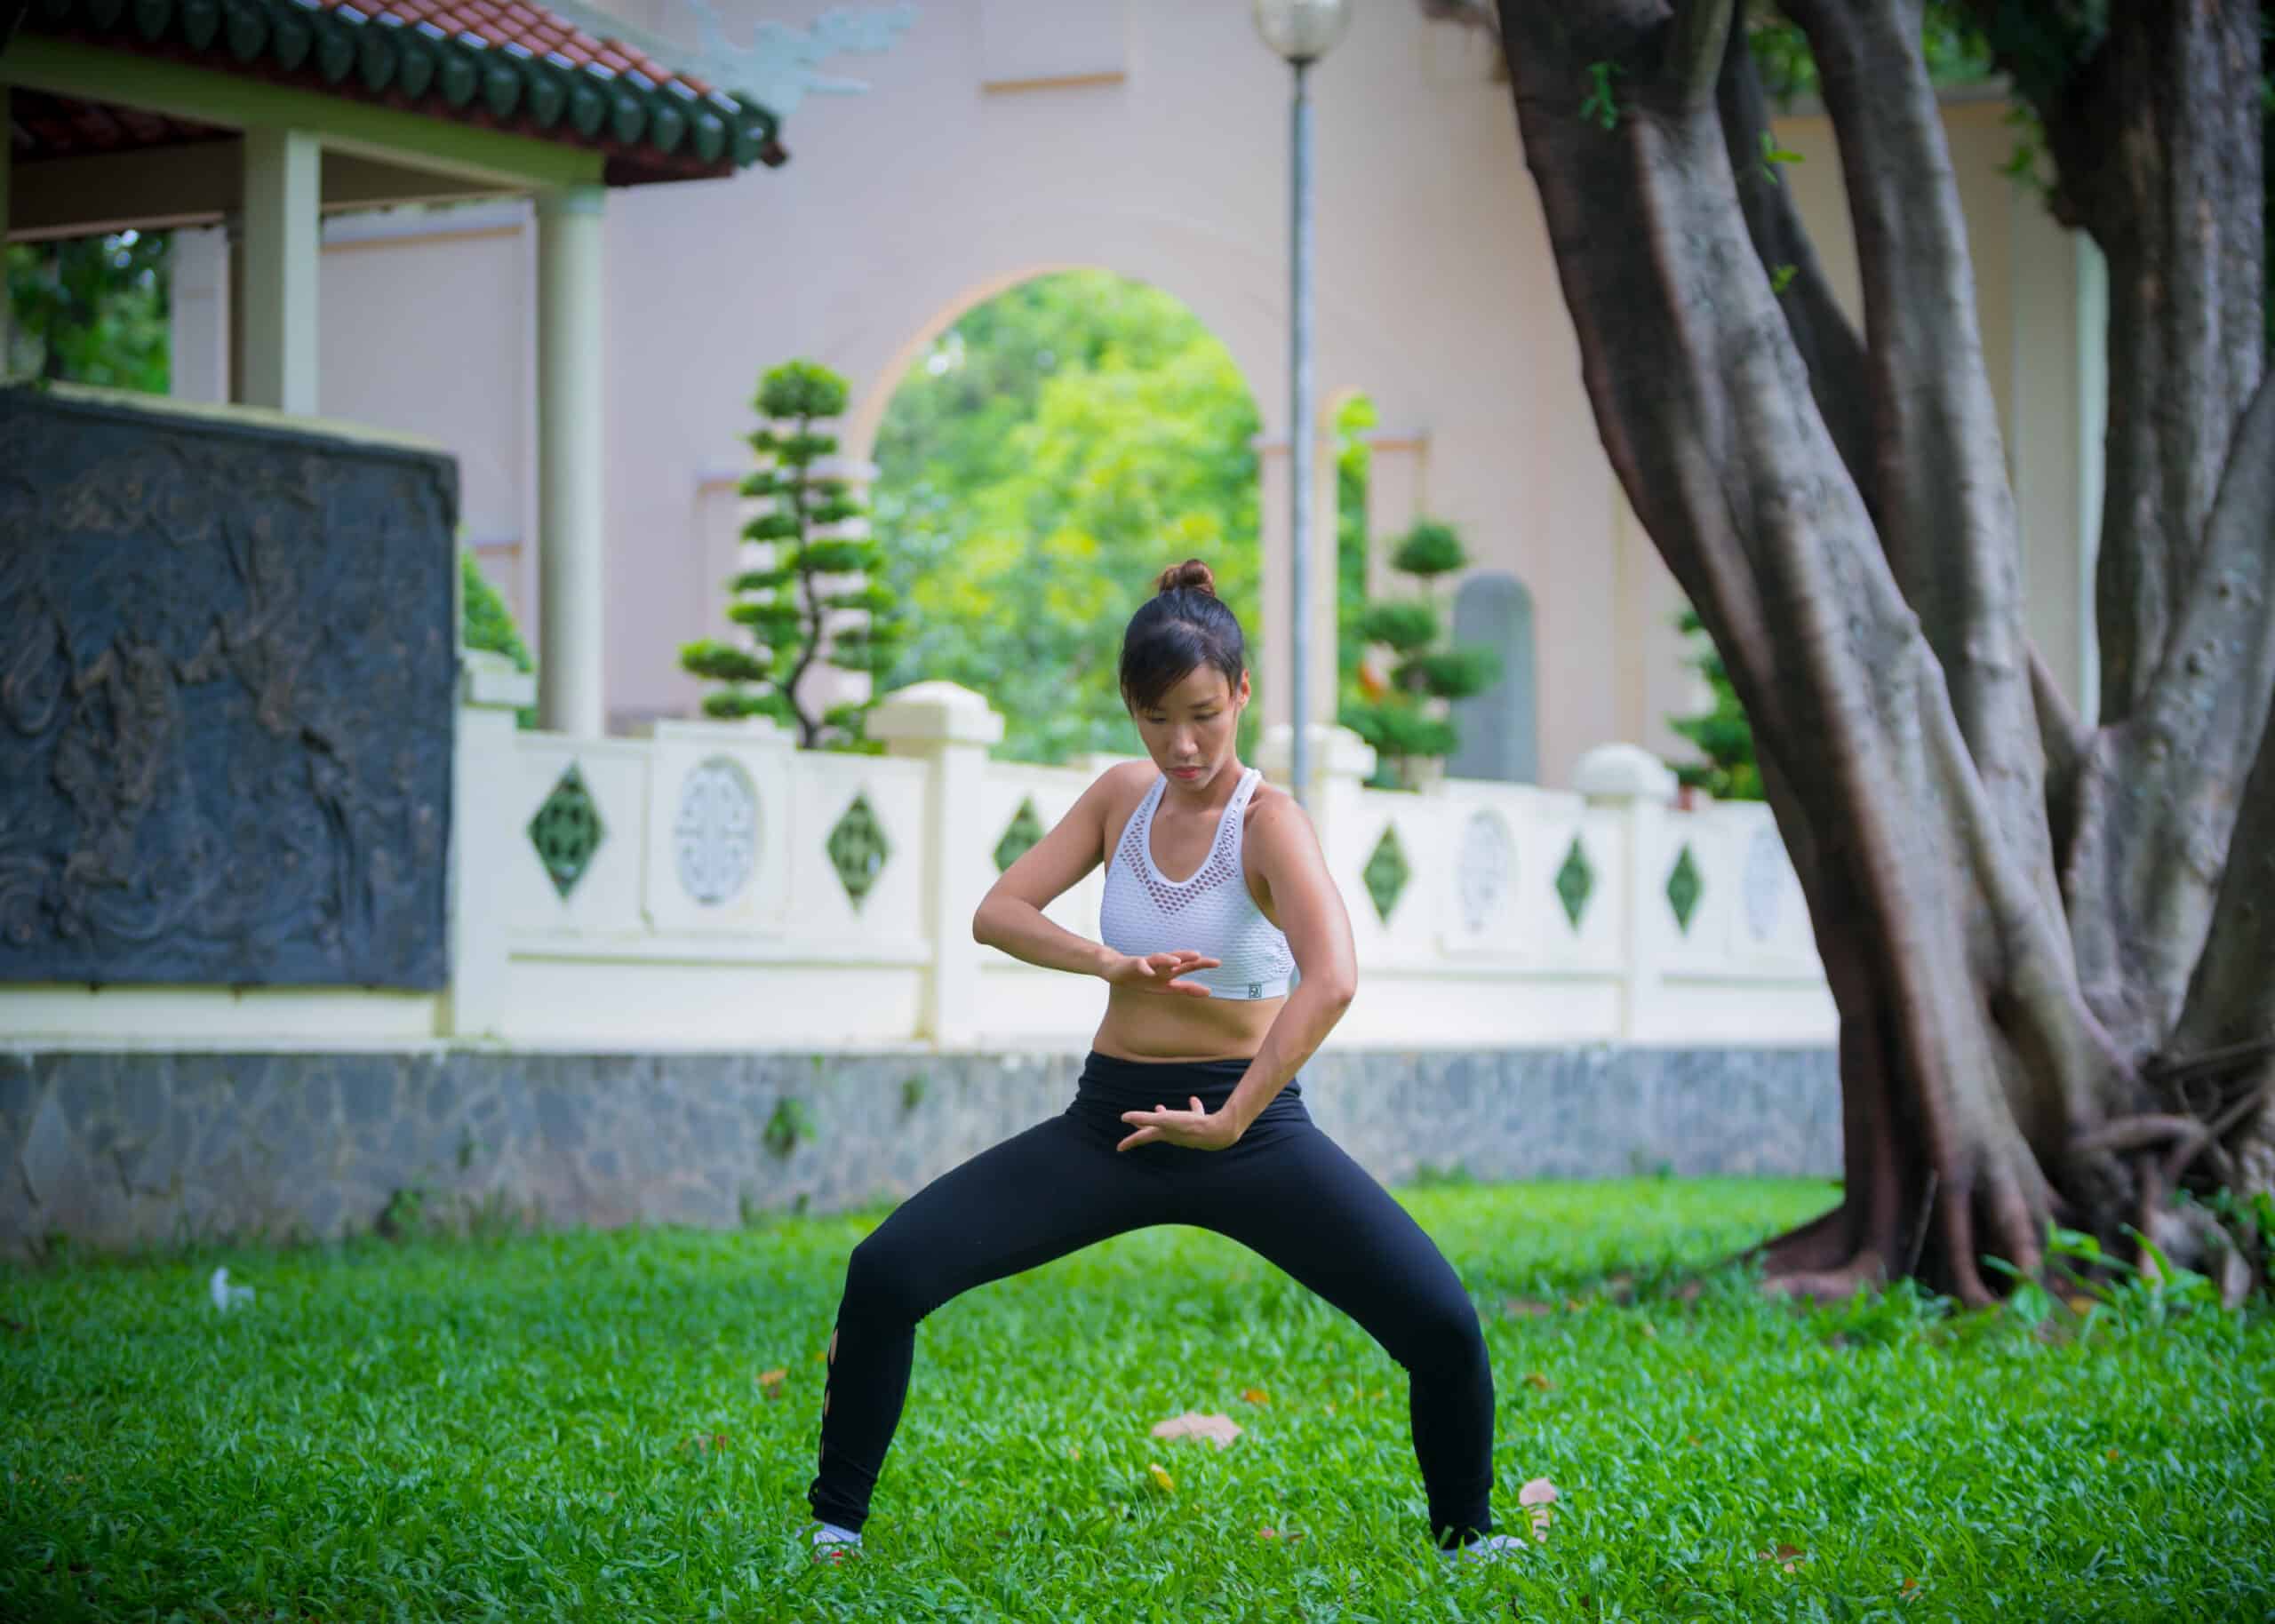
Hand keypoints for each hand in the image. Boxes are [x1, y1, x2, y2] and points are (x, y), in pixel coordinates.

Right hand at [1103, 950, 1219, 996]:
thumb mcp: (1165, 987)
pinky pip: (1139, 966)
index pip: (1188, 970)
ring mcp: (1147, 963)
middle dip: (1187, 958)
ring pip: (1159, 959)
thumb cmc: (1143, 978)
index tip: (1217, 967)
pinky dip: (1144, 967)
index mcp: (1169, 973)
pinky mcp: (1133, 964)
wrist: (1116, 969)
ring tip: (1176, 961)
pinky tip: (1148, 969)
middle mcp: (1161, 966)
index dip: (1201, 968)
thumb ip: (1185, 988)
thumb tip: (1209, 992)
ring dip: (1167, 959)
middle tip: (1200, 956)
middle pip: (1177, 960)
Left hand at [1117, 1095, 1244, 1152]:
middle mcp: (1173, 1135)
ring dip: (1164, 1116)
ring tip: (1159, 1108)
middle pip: (1154, 1131)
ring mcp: (1185, 1132)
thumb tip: (1124, 1117)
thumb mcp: (1164, 1120)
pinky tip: (1193, 1100)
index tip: (1119, 1148)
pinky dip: (1191, 1108)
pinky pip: (1192, 1116)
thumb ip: (1144, 1117)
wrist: (1216, 1133)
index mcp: (1162, 1133)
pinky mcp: (1198, 1126)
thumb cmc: (1189, 1126)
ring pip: (1172, 1124)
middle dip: (1143, 1128)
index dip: (1129, 1141)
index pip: (1141, 1138)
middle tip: (1134, 1128)